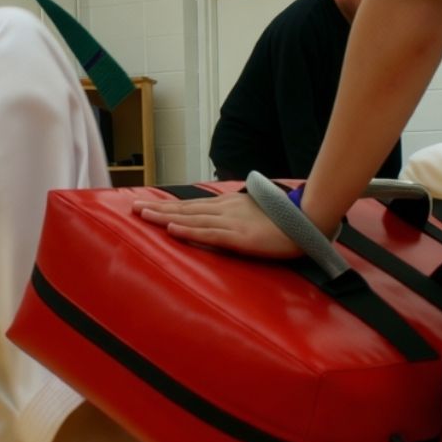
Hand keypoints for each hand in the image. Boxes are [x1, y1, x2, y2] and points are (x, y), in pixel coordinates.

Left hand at [133, 191, 302, 259]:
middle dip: (158, 208)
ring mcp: (230, 222)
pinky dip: (188, 231)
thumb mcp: (255, 213)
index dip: (168, 205)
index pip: (191, 205)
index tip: (147, 204)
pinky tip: (172, 230)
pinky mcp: (238, 237)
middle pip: (184, 209)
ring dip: (165, 217)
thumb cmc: (284, 219)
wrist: (308, 220)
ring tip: (142, 215)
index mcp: (228, 205)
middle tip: (133, 207)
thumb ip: (238, 216)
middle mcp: (224, 210)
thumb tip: (224, 221)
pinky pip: (209, 234)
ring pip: (190, 218)